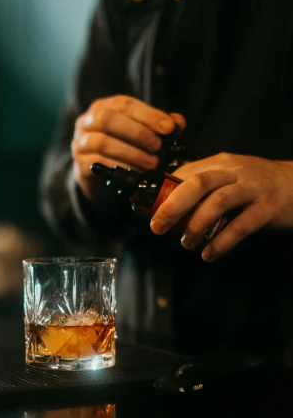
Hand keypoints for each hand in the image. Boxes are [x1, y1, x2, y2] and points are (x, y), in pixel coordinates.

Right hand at [71, 95, 185, 200]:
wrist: (97, 179)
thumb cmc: (121, 151)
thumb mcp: (139, 136)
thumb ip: (157, 127)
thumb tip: (178, 123)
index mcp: (103, 107)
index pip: (124, 104)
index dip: (148, 114)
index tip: (169, 128)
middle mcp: (87, 122)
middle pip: (108, 119)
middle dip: (137, 132)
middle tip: (158, 147)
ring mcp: (80, 143)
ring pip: (102, 142)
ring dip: (131, 153)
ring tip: (151, 164)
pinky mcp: (80, 164)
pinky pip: (98, 163)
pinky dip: (120, 167)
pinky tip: (136, 173)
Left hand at [150, 153, 292, 260]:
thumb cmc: (260, 185)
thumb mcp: (230, 178)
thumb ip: (204, 187)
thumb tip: (169, 207)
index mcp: (221, 163)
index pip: (186, 173)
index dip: (163, 192)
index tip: (149, 212)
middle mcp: (236, 172)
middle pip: (197, 183)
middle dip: (172, 206)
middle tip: (157, 228)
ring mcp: (254, 188)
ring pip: (218, 202)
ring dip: (196, 225)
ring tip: (187, 244)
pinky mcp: (269, 208)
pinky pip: (240, 226)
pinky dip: (221, 242)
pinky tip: (209, 254)